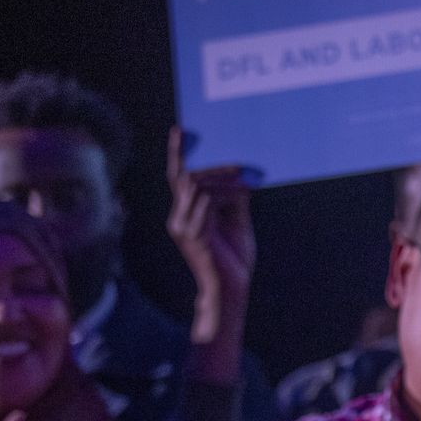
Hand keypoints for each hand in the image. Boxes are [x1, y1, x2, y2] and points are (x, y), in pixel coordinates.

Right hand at [167, 126, 256, 344]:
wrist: (230, 290)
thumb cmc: (232, 258)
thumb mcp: (235, 221)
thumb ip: (233, 197)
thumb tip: (240, 171)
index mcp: (184, 213)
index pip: (177, 177)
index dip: (178, 153)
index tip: (182, 129)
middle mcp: (178, 217)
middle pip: (183, 176)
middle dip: (202, 156)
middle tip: (223, 142)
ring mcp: (183, 226)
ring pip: (196, 186)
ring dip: (220, 173)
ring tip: (242, 166)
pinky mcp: (194, 235)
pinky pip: (207, 203)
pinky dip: (225, 191)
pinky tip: (243, 187)